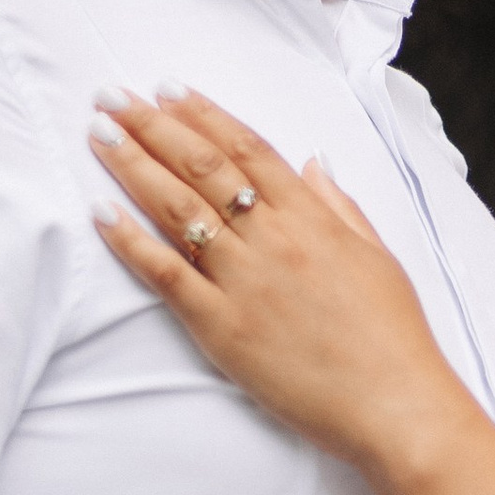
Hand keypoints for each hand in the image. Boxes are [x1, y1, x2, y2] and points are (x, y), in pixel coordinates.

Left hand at [92, 88, 463, 470]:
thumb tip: (313, 164)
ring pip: (178, 209)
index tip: (168, 90)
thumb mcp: (377, 256)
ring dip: (134, 166)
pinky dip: (130, 241)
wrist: (394, 405)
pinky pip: (166, 274)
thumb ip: (340, 207)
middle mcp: (272, 240)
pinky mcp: (221, 327)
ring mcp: (243, 282)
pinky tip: (101, 212)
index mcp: (312, 219)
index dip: (203, 114)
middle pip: (202, 167)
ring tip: (101, 134)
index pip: (246, 150)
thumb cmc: (392, 337)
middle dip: (152, 126)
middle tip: (112, 97)